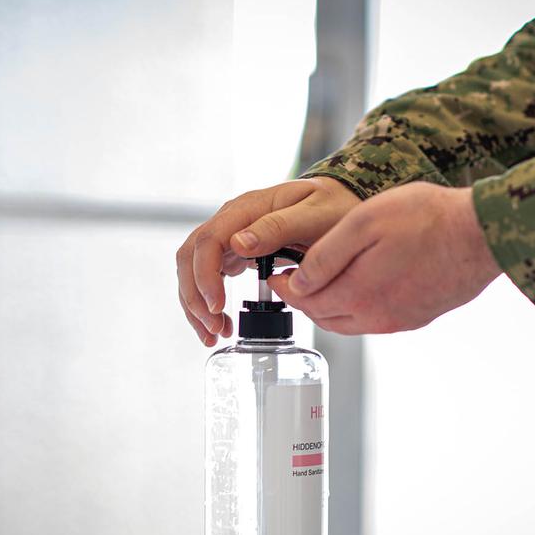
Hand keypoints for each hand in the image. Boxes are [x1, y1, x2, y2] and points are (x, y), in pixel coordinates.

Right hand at [176, 176, 360, 345]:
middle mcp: (233, 220)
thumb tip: (238, 244)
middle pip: (191, 256)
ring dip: (196, 304)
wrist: (343, 200)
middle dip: (195, 296)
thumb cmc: (333, 205)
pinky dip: (208, 301)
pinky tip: (218, 323)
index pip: (209, 241)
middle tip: (215, 328)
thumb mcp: (314, 215)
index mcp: (248, 208)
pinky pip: (209, 275)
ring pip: (194, 269)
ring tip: (214, 333)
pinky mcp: (236, 251)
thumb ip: (278, 228)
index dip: (205, 276)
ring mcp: (231, 235)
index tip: (218, 306)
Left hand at [268, 182, 501, 333]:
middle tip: (296, 280)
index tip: (278, 275)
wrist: (481, 234)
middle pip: (325, 317)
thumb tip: (299, 282)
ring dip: (331, 306)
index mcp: (357, 295)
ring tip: (325, 282)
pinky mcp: (418, 318)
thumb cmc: (426, 218)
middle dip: (306, 300)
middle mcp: (376, 318)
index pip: (306, 301)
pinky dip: (358, 308)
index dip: (286, 288)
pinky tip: (362, 285)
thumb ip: (325, 256)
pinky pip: (375, 320)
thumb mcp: (364, 223)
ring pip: (349, 323)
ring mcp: (399, 321)